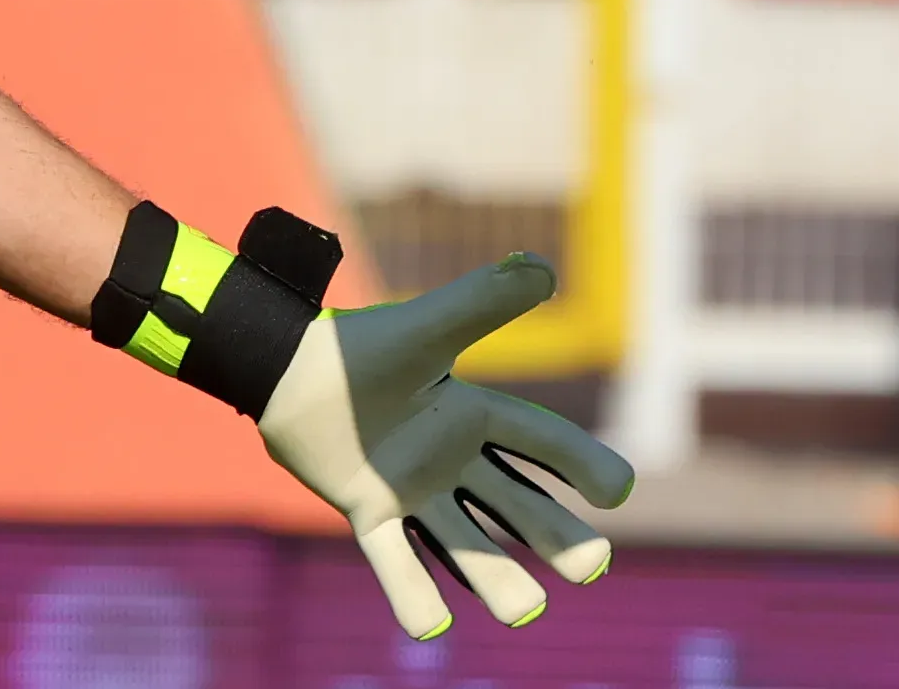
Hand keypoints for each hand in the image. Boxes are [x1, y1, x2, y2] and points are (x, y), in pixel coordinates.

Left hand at [258, 253, 634, 639]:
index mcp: (473, 414)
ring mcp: (412, 490)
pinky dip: (413, 593)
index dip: (580, 464)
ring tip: (527, 611)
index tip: (617, 492)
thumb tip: (544, 269)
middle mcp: (452, 459)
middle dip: (554, 535)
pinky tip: (431, 629)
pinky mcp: (368, 510)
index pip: (540, 443)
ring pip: (466, 543)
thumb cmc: (356, 343)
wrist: (281, 363)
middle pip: (516, 506)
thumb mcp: (425, 326)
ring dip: (497, 579)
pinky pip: (394, 559)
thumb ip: (481, 300)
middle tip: (591, 564)